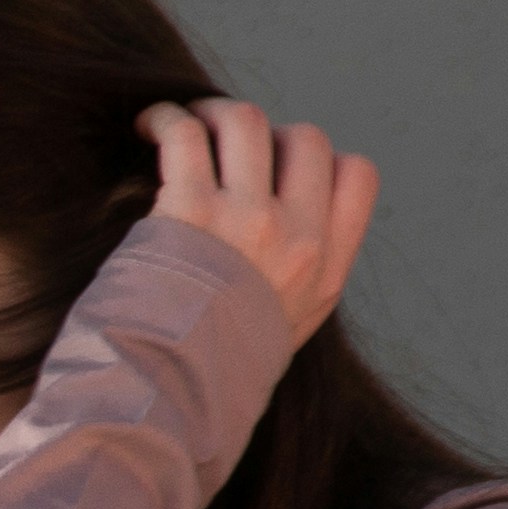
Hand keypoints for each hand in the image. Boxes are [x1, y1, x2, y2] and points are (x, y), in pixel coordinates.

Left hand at [139, 97, 373, 343]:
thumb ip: (298, 278)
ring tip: (186, 124)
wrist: (164, 397)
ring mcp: (247, 222)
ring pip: (248, 122)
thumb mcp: (282, 331)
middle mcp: (297, 240)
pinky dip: (166, 119)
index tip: (278, 167)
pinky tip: (150, 127)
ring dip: (214, 112)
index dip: (318, 159)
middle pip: (306, 139)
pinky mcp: (190, 211)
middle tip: (224, 144)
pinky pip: (186, 135)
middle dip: (266, 131)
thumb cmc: (208, 367)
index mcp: (326, 269)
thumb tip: (288, 225)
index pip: (357, 176)